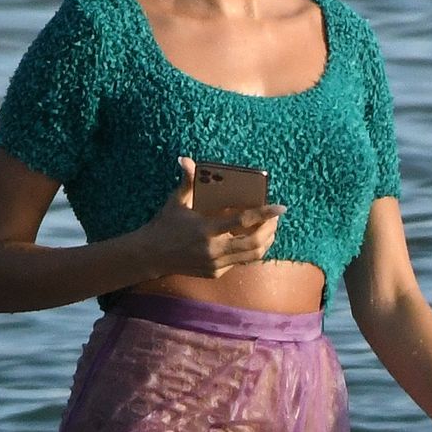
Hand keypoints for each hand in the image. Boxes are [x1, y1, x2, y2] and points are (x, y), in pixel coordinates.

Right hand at [141, 158, 284, 279]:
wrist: (150, 256)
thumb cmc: (164, 225)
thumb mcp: (176, 201)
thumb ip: (186, 181)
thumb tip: (184, 159)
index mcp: (206, 230)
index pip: (244, 221)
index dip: (265, 214)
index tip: (281, 207)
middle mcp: (214, 250)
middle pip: (255, 243)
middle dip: (270, 229)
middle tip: (275, 218)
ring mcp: (216, 264)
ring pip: (252, 256)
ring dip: (265, 242)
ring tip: (269, 229)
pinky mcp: (215, 273)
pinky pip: (240, 262)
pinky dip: (250, 250)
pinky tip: (251, 239)